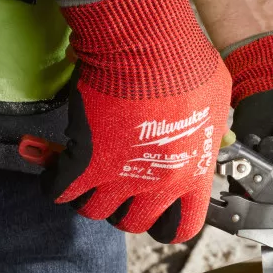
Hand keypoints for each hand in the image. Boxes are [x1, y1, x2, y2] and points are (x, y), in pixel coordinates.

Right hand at [43, 0, 231, 242]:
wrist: (148, 45)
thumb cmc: (187, 65)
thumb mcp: (216, 105)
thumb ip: (209, 133)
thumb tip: (208, 135)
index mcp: (193, 174)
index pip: (183, 227)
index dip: (167, 223)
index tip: (158, 213)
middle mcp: (158, 184)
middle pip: (133, 223)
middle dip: (124, 209)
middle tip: (120, 187)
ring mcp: (120, 176)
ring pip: (94, 211)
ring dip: (90, 196)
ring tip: (90, 175)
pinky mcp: (85, 160)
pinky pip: (60, 191)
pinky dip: (56, 183)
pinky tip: (58, 168)